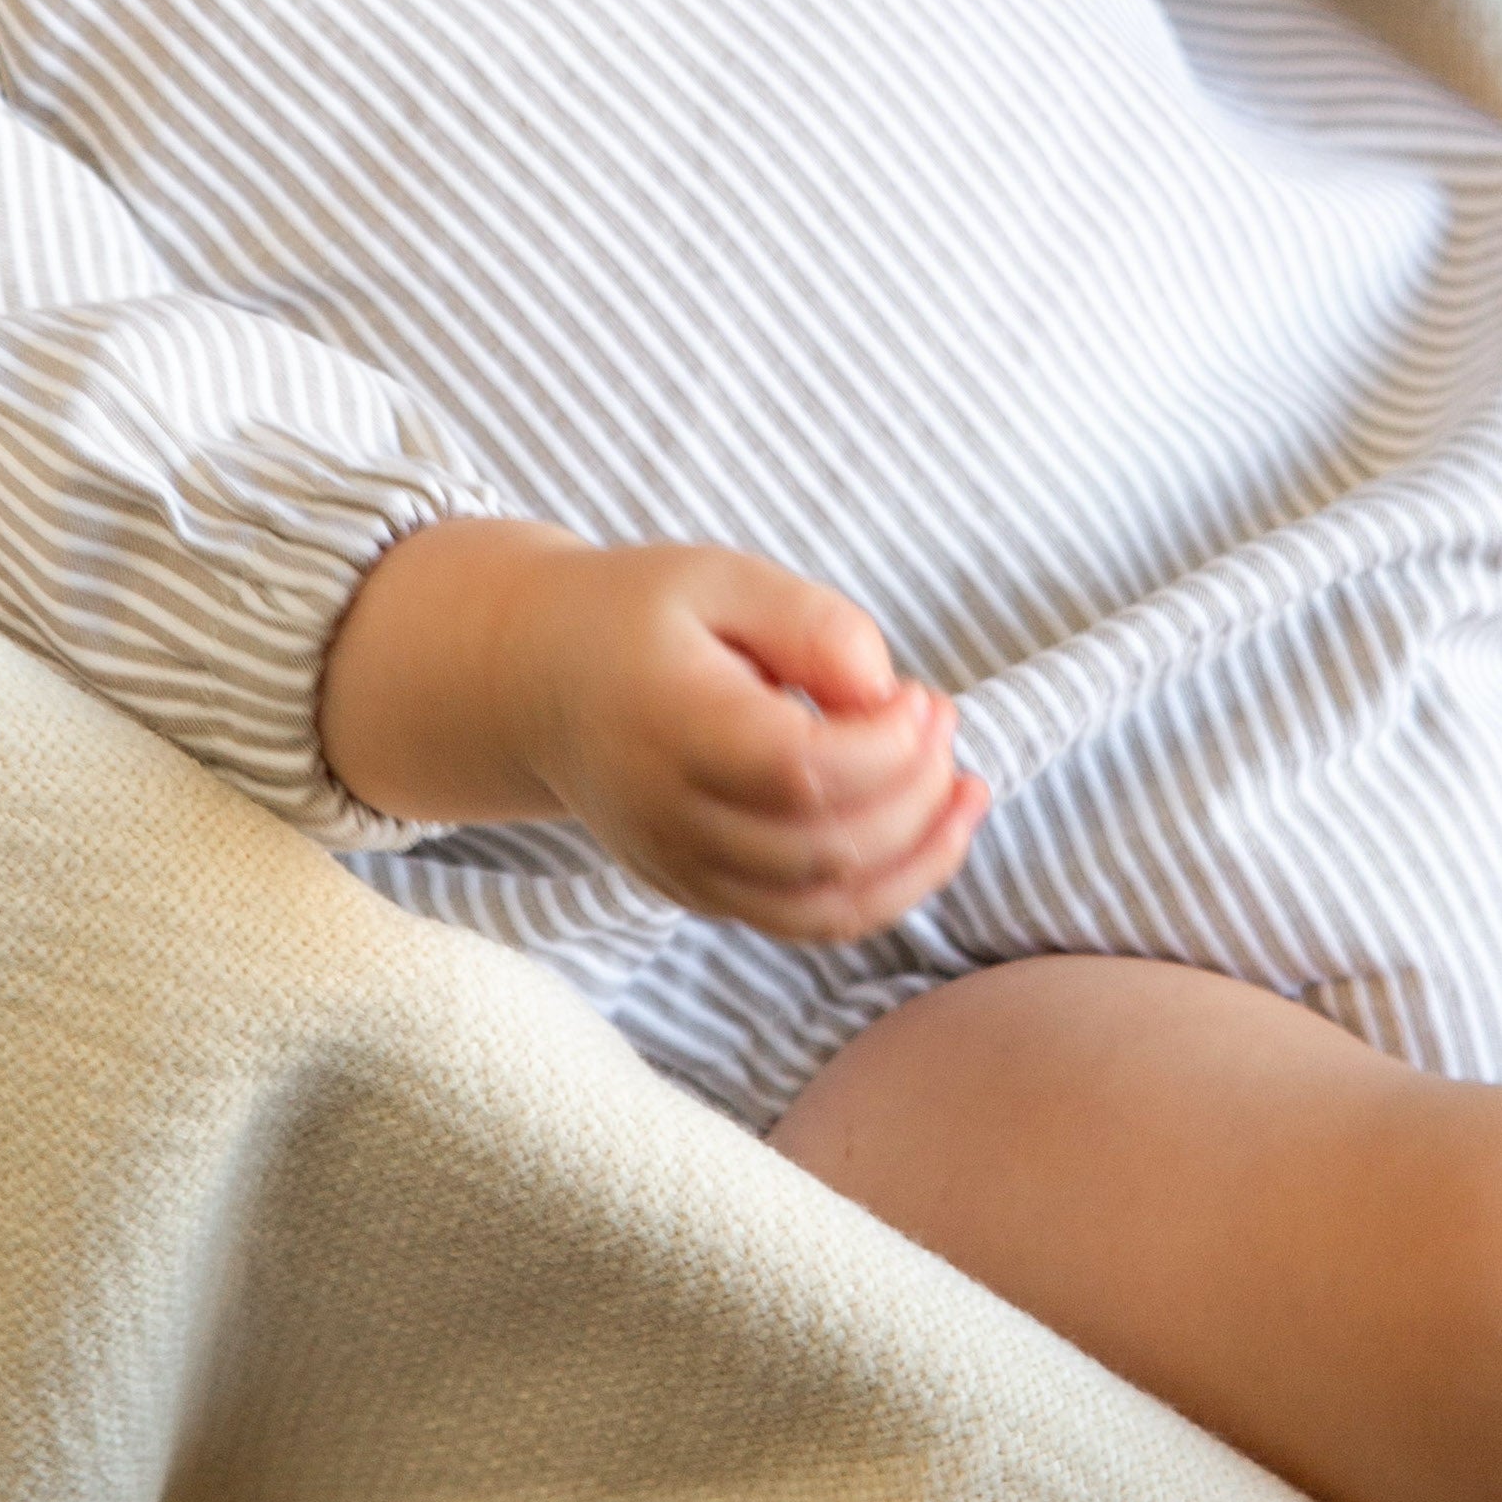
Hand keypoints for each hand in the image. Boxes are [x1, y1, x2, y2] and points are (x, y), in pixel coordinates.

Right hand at [322, 523, 987, 937]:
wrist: (536, 682)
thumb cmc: (639, 617)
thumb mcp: (721, 578)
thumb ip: (811, 624)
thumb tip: (889, 693)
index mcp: (670, 724)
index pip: (800, 771)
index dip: (888, 746)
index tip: (919, 694)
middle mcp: (670, 814)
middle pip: (824, 846)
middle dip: (916, 791)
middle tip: (941, 718)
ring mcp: (683, 867)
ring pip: (825, 905)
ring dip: (921, 856)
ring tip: (965, 787)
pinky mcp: (702, 894)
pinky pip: (808, 923)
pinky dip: (887, 892)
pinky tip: (934, 833)